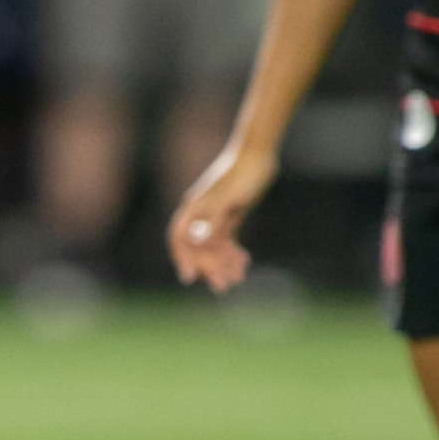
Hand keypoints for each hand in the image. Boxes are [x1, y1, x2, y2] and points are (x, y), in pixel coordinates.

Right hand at [167, 140, 277, 291]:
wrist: (258, 153)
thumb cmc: (242, 174)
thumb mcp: (228, 200)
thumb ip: (211, 221)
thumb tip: (196, 242)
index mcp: (195, 208)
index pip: (180, 238)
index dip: (182, 258)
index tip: (190, 278)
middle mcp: (201, 212)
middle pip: (198, 246)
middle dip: (209, 267)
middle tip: (223, 286)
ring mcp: (216, 214)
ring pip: (214, 245)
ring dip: (223, 263)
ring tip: (237, 278)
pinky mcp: (230, 214)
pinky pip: (227, 239)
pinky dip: (233, 252)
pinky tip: (244, 262)